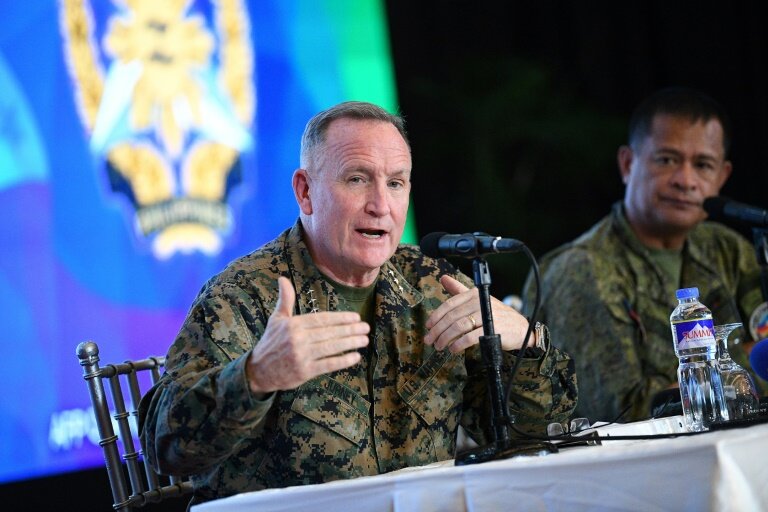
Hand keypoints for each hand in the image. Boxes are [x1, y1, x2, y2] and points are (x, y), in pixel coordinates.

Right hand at [246, 276, 369, 393]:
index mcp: (293, 325)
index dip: (340, 318)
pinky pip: (328, 365)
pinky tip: (355, 356)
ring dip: (350, 343)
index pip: (322, 319)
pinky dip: (343, 361)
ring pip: (331, 348)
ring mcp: (301, 356)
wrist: (259, 371)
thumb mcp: (276, 319)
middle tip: (366, 327)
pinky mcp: (304, 372)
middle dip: (350, 330)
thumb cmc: (271, 342)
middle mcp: (298, 339)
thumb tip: (282, 278)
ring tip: (364, 340)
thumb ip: (285, 300)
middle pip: (330, 332)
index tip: (355, 317)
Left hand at [424, 275, 531, 352]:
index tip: (428, 326)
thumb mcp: (478, 299)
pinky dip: (458, 344)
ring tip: (439, 346)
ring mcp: (486, 316)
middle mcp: (479, 302)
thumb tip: (443, 278)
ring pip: (458, 327)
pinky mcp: (491, 330)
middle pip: (452, 317)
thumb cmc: (496, 314)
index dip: (436, 316)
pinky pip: (469, 338)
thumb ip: (459, 291)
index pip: (450, 304)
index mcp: (474, 294)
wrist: (520, 328)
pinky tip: (453, 349)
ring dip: (445, 338)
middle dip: (437, 330)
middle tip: (429, 340)